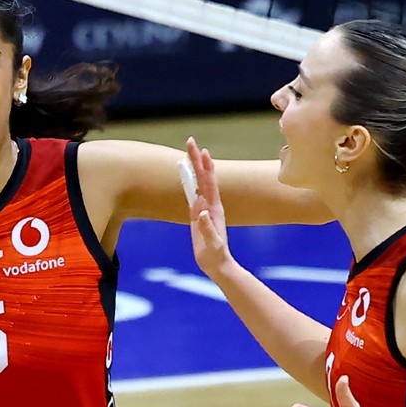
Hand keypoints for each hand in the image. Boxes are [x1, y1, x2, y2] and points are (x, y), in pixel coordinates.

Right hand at [184, 138, 237, 280]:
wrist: (218, 264)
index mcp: (213, 208)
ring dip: (194, 167)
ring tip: (190, 154)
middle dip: (197, 159)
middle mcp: (211, 205)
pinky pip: (194, 194)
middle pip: (203, 177)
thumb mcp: (212, 243)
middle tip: (191, 141)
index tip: (200, 150)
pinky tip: (188, 177)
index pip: (207, 182)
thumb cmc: (215, 255)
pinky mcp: (199, 216)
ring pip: (199, 183)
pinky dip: (191, 182)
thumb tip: (202, 212)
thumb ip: (207, 228)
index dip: (204, 166)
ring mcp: (205, 209)